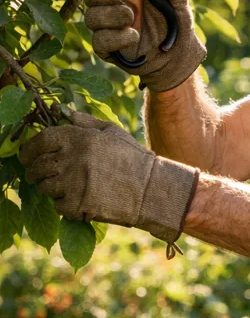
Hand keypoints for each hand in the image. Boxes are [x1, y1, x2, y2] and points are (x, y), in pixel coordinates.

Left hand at [19, 112, 197, 251]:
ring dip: (51, 188)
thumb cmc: (133, 158)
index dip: (29, 149)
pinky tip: (80, 200)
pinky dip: (65, 205)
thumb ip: (84, 121)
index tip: (29, 156)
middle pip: (37, 166)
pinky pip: (58, 206)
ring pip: (44, 187)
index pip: (40, 140)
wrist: (152, 188)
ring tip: (67, 187)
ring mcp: (73, 183)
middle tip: (42, 176)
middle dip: (36, 171)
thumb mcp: (112, 132)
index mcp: (78, 138)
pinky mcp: (77, 205)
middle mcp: (71, 159)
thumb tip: (60, 111)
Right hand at [83, 0, 205, 91]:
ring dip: (111, 15)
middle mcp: (110, 5)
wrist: (181, 51)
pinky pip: (100, 40)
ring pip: (92, 17)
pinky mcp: (108, 48)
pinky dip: (116, 37)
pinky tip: (134, 35)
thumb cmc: (175, 18)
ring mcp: (107, 27)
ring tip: (132, 16)